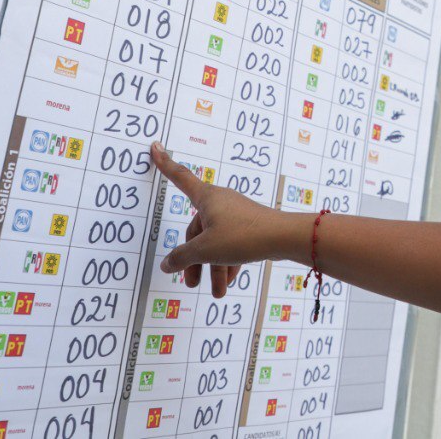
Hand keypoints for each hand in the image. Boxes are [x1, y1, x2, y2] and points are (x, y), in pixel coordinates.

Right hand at [150, 141, 286, 296]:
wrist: (285, 238)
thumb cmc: (243, 236)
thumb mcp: (206, 249)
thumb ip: (182, 257)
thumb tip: (167, 264)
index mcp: (207, 198)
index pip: (180, 178)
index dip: (166, 165)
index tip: (156, 146)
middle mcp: (220, 202)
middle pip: (197, 230)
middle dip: (194, 259)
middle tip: (191, 283)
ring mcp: (236, 213)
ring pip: (216, 241)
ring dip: (214, 267)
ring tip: (217, 293)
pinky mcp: (250, 225)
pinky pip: (232, 243)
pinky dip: (228, 262)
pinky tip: (229, 284)